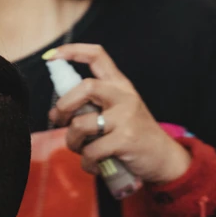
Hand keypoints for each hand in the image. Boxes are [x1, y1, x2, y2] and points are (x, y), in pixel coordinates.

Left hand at [47, 44, 190, 183]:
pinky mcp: (125, 139)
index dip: (72, 52)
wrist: (164, 157)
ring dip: (72, 142)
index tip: (51, 57)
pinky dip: (86, 162)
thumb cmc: (133, 135)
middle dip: (63, 106)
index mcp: (119, 85)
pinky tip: (94, 165)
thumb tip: (54, 112)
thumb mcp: (117, 112)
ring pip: (81, 124)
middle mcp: (124, 96)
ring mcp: (126, 117)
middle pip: (85, 87)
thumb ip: (88, 107)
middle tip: (59, 121)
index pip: (97, 56)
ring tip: (81, 150)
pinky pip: (91, 151)